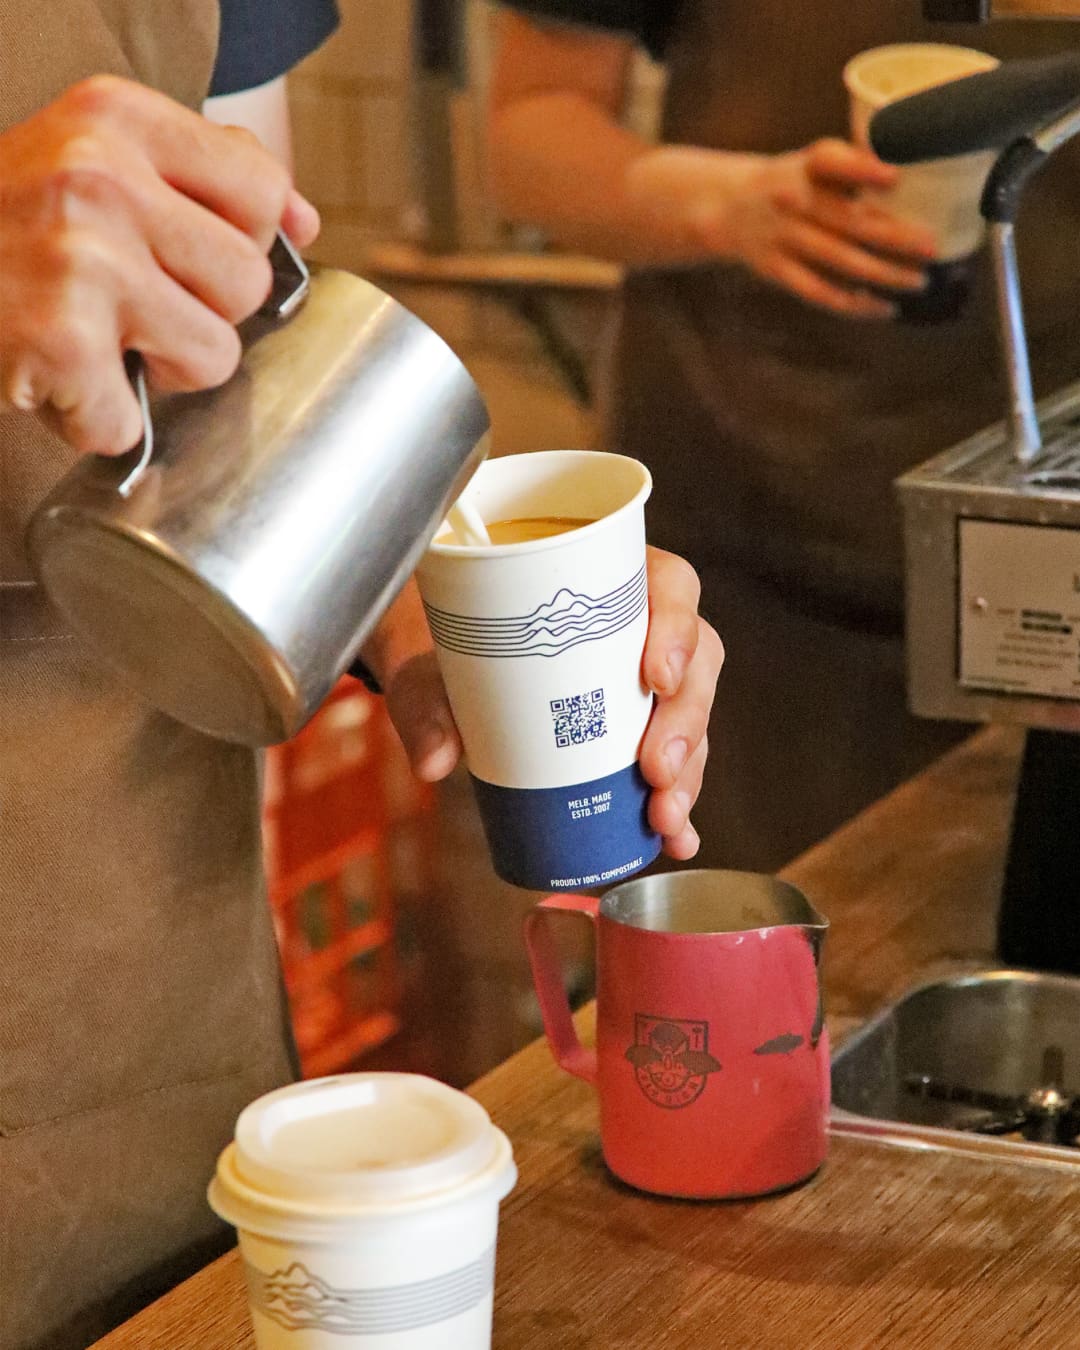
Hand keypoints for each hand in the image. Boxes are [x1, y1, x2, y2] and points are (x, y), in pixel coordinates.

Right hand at [0, 76, 319, 454]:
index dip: (239, 241)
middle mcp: (101, 176)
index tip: (185, 253)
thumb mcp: (97, 156)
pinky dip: (95, 420)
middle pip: (248, 283)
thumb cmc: (8, 224)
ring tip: (95, 341)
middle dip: (201, 313)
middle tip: (127, 305)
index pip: (263, 193)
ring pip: (214, 358)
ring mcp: (80, 259)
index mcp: (119, 117)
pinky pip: (132, 421)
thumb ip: (206, 174)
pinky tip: (52, 377)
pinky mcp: (57, 340)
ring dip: (159, 373)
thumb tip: (306, 219)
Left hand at [365, 548, 723, 861]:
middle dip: (684, 723)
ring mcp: (639, 683)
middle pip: (694, 663)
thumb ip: (426, 702)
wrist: (434, 673)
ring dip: (687, 772)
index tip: (655, 676)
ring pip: (690, 718)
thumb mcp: (426, 663)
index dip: (676, 628)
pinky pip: (674, 763)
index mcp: (604, 581)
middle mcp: (636, 627)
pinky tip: (676, 838)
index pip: (668, 585)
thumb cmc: (443, 644)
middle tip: (656, 771)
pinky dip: (680, 803)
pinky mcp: (634, 732)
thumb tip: (435, 760)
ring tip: (663, 818)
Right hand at [629, 139, 939, 318]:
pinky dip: (853, 303)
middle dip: (894, 237)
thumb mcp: (815, 161)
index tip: (893, 177)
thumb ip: (857, 166)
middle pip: (849, 221)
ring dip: (883, 274)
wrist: (728, 207)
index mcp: (806, 166)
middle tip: (932, 248)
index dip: (862, 168)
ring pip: (839, 261)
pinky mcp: (777, 270)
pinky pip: (819, 292)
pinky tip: (883, 308)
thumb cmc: (793, 182)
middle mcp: (793, 200)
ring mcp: (784, 238)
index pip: (831, 162)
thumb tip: (919, 180)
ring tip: (919, 282)